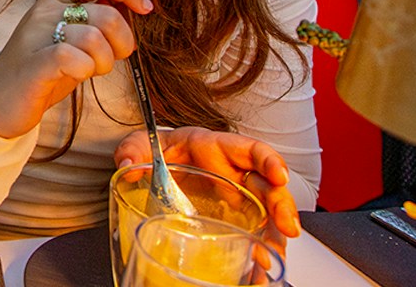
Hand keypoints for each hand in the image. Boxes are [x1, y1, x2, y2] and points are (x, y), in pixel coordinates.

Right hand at [0, 0, 151, 138]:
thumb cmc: (41, 68)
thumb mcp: (70, 34)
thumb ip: (95, 17)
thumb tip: (132, 3)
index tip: (143, 6)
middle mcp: (46, 11)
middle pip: (106, 14)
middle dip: (122, 42)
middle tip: (111, 58)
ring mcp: (37, 37)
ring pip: (94, 37)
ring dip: (104, 61)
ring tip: (90, 70)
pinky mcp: (34, 66)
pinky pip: (72, 57)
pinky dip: (85, 69)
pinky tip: (77, 74)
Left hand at [115, 128, 300, 244]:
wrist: (161, 165)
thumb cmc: (162, 150)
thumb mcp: (143, 142)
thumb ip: (132, 148)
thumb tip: (126, 165)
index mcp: (218, 149)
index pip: (251, 149)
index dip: (269, 160)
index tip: (279, 175)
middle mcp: (235, 175)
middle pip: (268, 188)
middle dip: (283, 207)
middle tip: (288, 227)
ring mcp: (237, 201)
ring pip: (266, 218)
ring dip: (273, 239)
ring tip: (269, 261)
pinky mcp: (233, 223)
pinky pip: (252, 238)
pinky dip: (256, 255)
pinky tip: (255, 273)